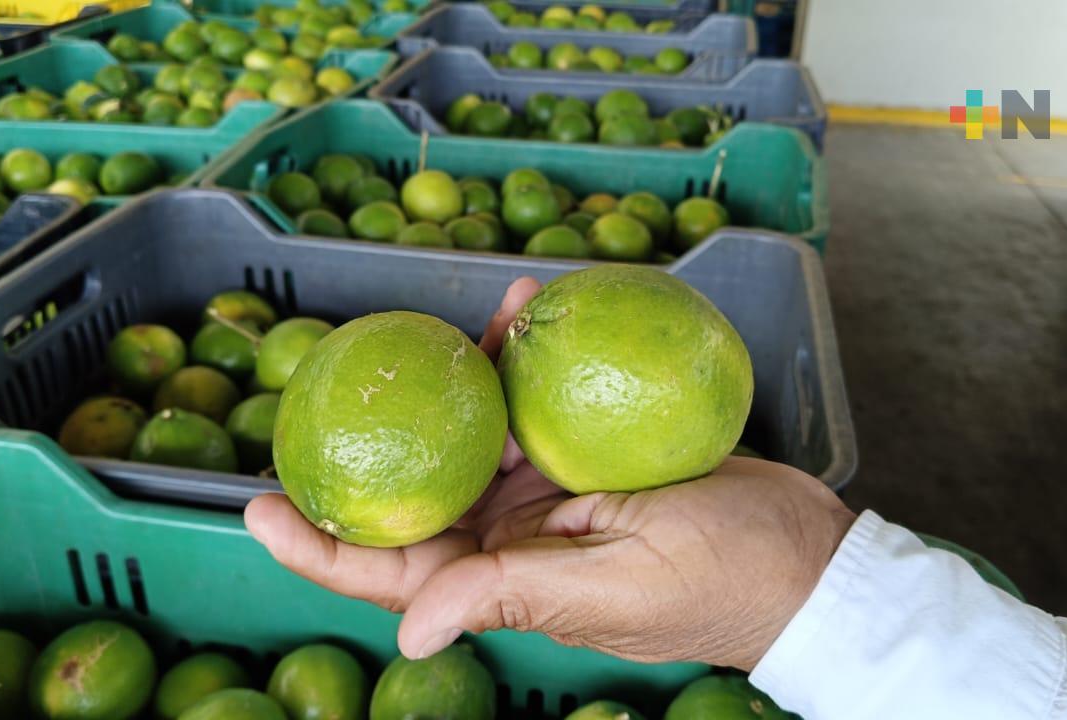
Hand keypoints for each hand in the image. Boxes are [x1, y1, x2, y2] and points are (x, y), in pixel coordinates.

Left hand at [245, 278, 855, 671]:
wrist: (808, 557)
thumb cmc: (724, 580)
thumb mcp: (617, 589)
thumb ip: (512, 596)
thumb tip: (412, 633)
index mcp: (504, 580)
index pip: (392, 572)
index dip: (320, 545)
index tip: (258, 507)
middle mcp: (511, 536)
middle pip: (418, 485)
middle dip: (377, 432)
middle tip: (341, 368)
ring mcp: (547, 490)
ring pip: (476, 426)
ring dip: (466, 371)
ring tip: (478, 312)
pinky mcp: (586, 448)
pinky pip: (538, 398)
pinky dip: (530, 355)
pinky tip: (529, 306)